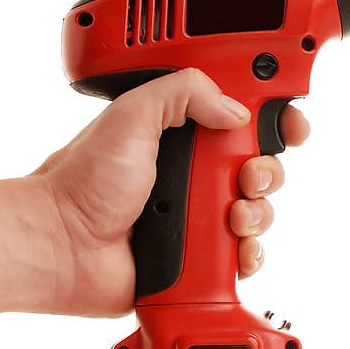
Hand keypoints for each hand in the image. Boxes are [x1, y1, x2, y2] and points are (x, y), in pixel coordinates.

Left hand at [34, 68, 308, 316]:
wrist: (61, 245)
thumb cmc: (83, 182)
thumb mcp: (131, 115)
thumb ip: (183, 92)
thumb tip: (235, 110)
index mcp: (182, 134)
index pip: (244, 119)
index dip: (274, 120)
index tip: (288, 125)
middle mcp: (195, 173)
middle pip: (262, 166)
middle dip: (267, 171)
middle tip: (246, 177)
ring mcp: (199, 215)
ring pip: (260, 211)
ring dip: (258, 214)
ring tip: (232, 217)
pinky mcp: (200, 256)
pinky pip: (245, 254)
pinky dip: (250, 254)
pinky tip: (235, 250)